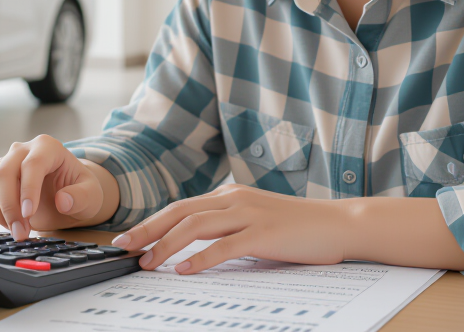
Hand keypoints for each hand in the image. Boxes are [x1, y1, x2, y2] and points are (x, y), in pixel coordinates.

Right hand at [0, 134, 119, 240]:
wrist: (68, 194)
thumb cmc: (79, 191)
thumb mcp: (91, 196)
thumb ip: (81, 197)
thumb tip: (62, 200)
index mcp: (48, 147)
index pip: (32, 164)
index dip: (28, 189)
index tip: (28, 214)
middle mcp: (22, 150)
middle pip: (3, 172)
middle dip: (9, 207)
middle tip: (20, 232)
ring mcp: (4, 162)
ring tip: (13, 229)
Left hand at [108, 184, 350, 273]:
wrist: (340, 224)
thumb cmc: (299, 228)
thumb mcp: (255, 221)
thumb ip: (227, 227)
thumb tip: (193, 248)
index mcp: (230, 194)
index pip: (181, 207)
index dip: (151, 222)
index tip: (129, 239)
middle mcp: (235, 198)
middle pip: (179, 211)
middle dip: (147, 230)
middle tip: (122, 248)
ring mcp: (249, 214)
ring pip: (195, 225)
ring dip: (166, 244)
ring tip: (147, 262)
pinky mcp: (264, 233)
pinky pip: (224, 245)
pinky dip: (200, 258)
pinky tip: (183, 270)